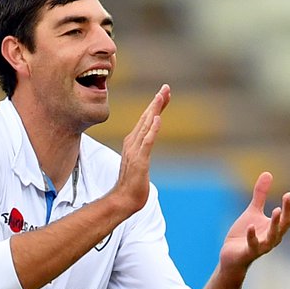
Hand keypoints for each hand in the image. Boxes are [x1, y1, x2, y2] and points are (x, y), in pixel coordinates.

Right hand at [112, 84, 169, 217]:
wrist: (123, 200)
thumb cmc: (132, 184)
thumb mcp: (140, 163)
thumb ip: (142, 151)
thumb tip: (146, 144)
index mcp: (133, 143)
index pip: (146, 121)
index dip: (155, 107)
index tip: (163, 94)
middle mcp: (133, 144)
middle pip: (146, 118)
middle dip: (156, 102)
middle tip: (166, 87)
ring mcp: (135, 152)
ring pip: (146, 126)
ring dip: (154, 110)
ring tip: (161, 96)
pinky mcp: (140, 161)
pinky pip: (147, 143)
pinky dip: (152, 130)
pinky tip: (158, 119)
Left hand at [219, 173, 289, 273]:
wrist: (231, 257)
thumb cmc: (244, 235)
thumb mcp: (253, 211)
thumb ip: (261, 195)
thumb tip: (268, 173)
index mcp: (277, 226)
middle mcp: (274, 236)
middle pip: (285, 223)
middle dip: (287, 210)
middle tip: (287, 195)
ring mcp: (262, 245)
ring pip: (273, 235)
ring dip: (275, 223)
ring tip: (276, 210)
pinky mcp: (249, 252)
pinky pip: (253, 245)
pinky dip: (252, 236)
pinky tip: (250, 226)